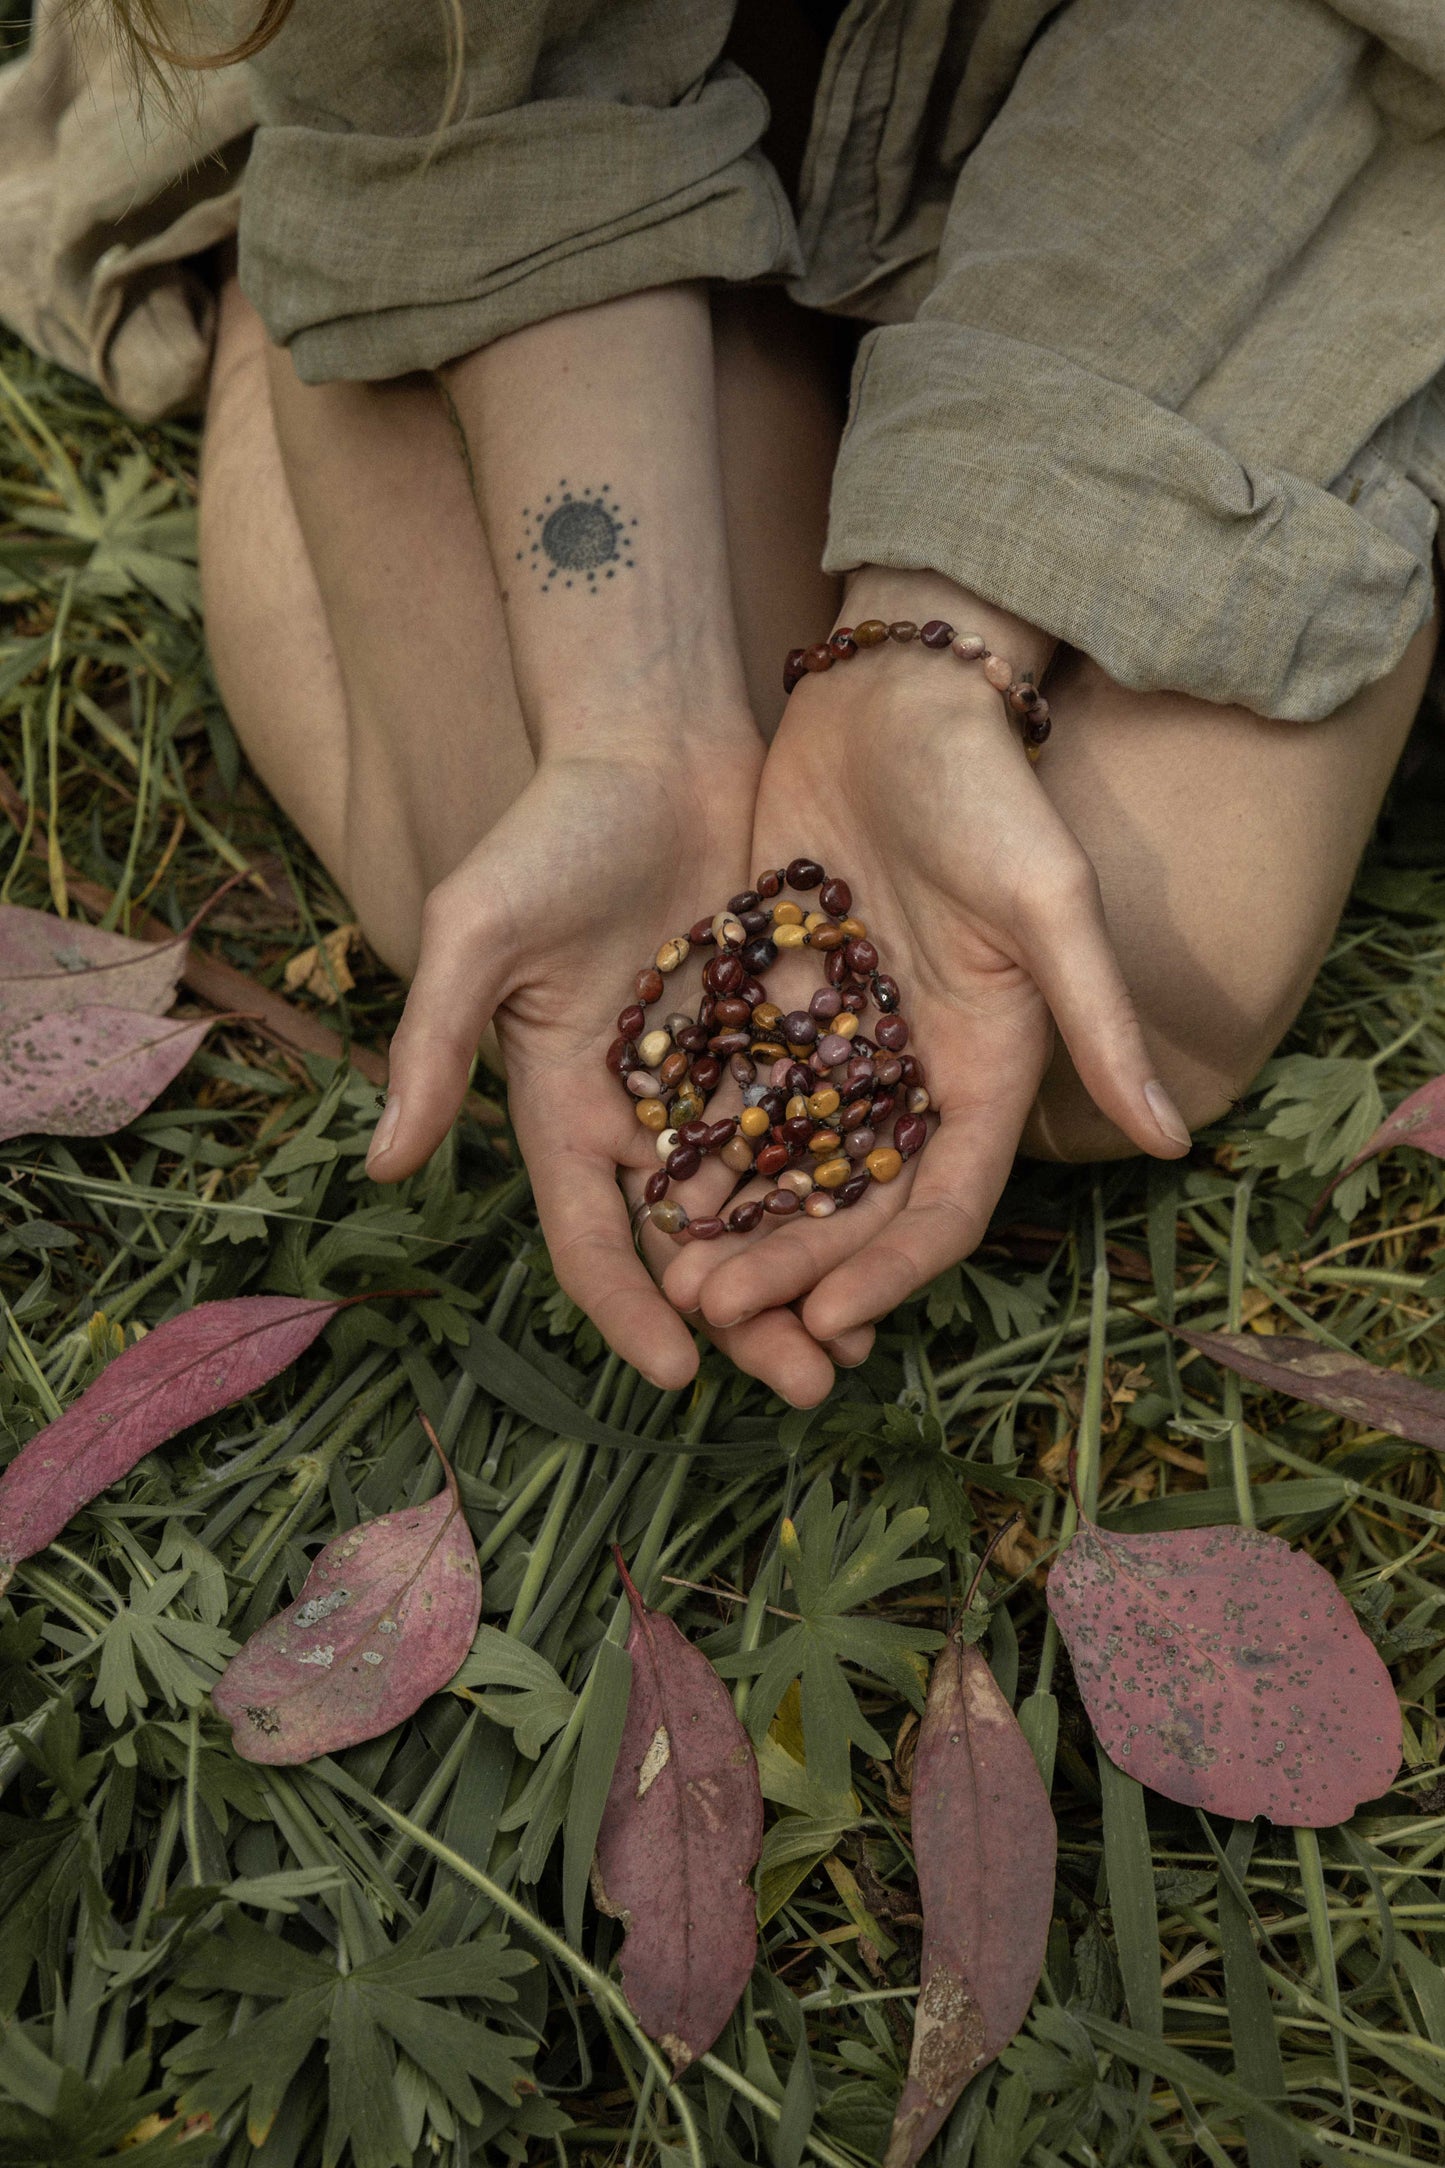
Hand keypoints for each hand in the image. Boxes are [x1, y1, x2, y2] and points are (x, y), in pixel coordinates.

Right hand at [363, 742, 875, 1398]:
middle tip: (808, 1387)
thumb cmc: (551, 830)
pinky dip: (855, 1187)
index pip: (590, 1237)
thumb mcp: (480, 932)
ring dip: (810, 1276)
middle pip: (691, 1245)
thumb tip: (379, 1166)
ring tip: (863, 1345)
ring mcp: (718, 1080)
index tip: (682, 1374)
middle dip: (744, 1321)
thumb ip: (435, 1044)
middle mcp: (641, 1112)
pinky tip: (904, 1237)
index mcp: (563, 1108)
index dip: (629, 1309)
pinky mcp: (785, 1039)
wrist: (651, 742)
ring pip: (768, 1205)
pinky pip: (824, 1128)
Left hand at [659, 613, 1190, 1343]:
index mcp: (986, 1067)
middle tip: (718, 1313)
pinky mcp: (771, 999)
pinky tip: (642, 1189)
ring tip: (673, 1280)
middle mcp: (912, 1070)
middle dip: (793, 1264)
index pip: (944, 1202)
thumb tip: (1174, 1142)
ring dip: (737, 1225)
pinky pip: (731, 1092)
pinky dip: (697, 1143)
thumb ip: (1095, 1019)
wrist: (893, 695)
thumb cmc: (985, 789)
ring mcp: (838, 1040)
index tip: (827, 1321)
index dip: (892, 1270)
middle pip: (852, 1201)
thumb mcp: (1047, 900)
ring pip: (784, 1161)